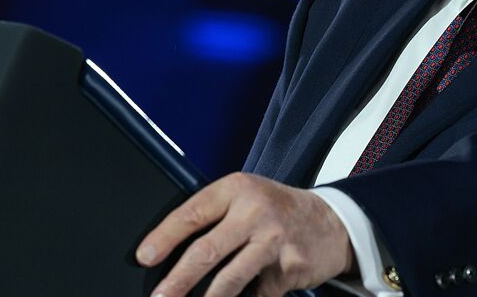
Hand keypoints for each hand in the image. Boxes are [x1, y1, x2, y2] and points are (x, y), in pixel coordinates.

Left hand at [136, 172, 356, 296]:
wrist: (331, 222)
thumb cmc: (277, 210)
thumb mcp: (246, 198)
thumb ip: (214, 216)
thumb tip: (169, 252)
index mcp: (237, 189)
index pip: (193, 213)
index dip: (165, 237)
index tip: (145, 256)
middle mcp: (256, 212)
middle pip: (206, 250)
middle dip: (177, 280)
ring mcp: (274, 241)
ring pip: (229, 279)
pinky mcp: (289, 269)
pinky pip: (255, 295)